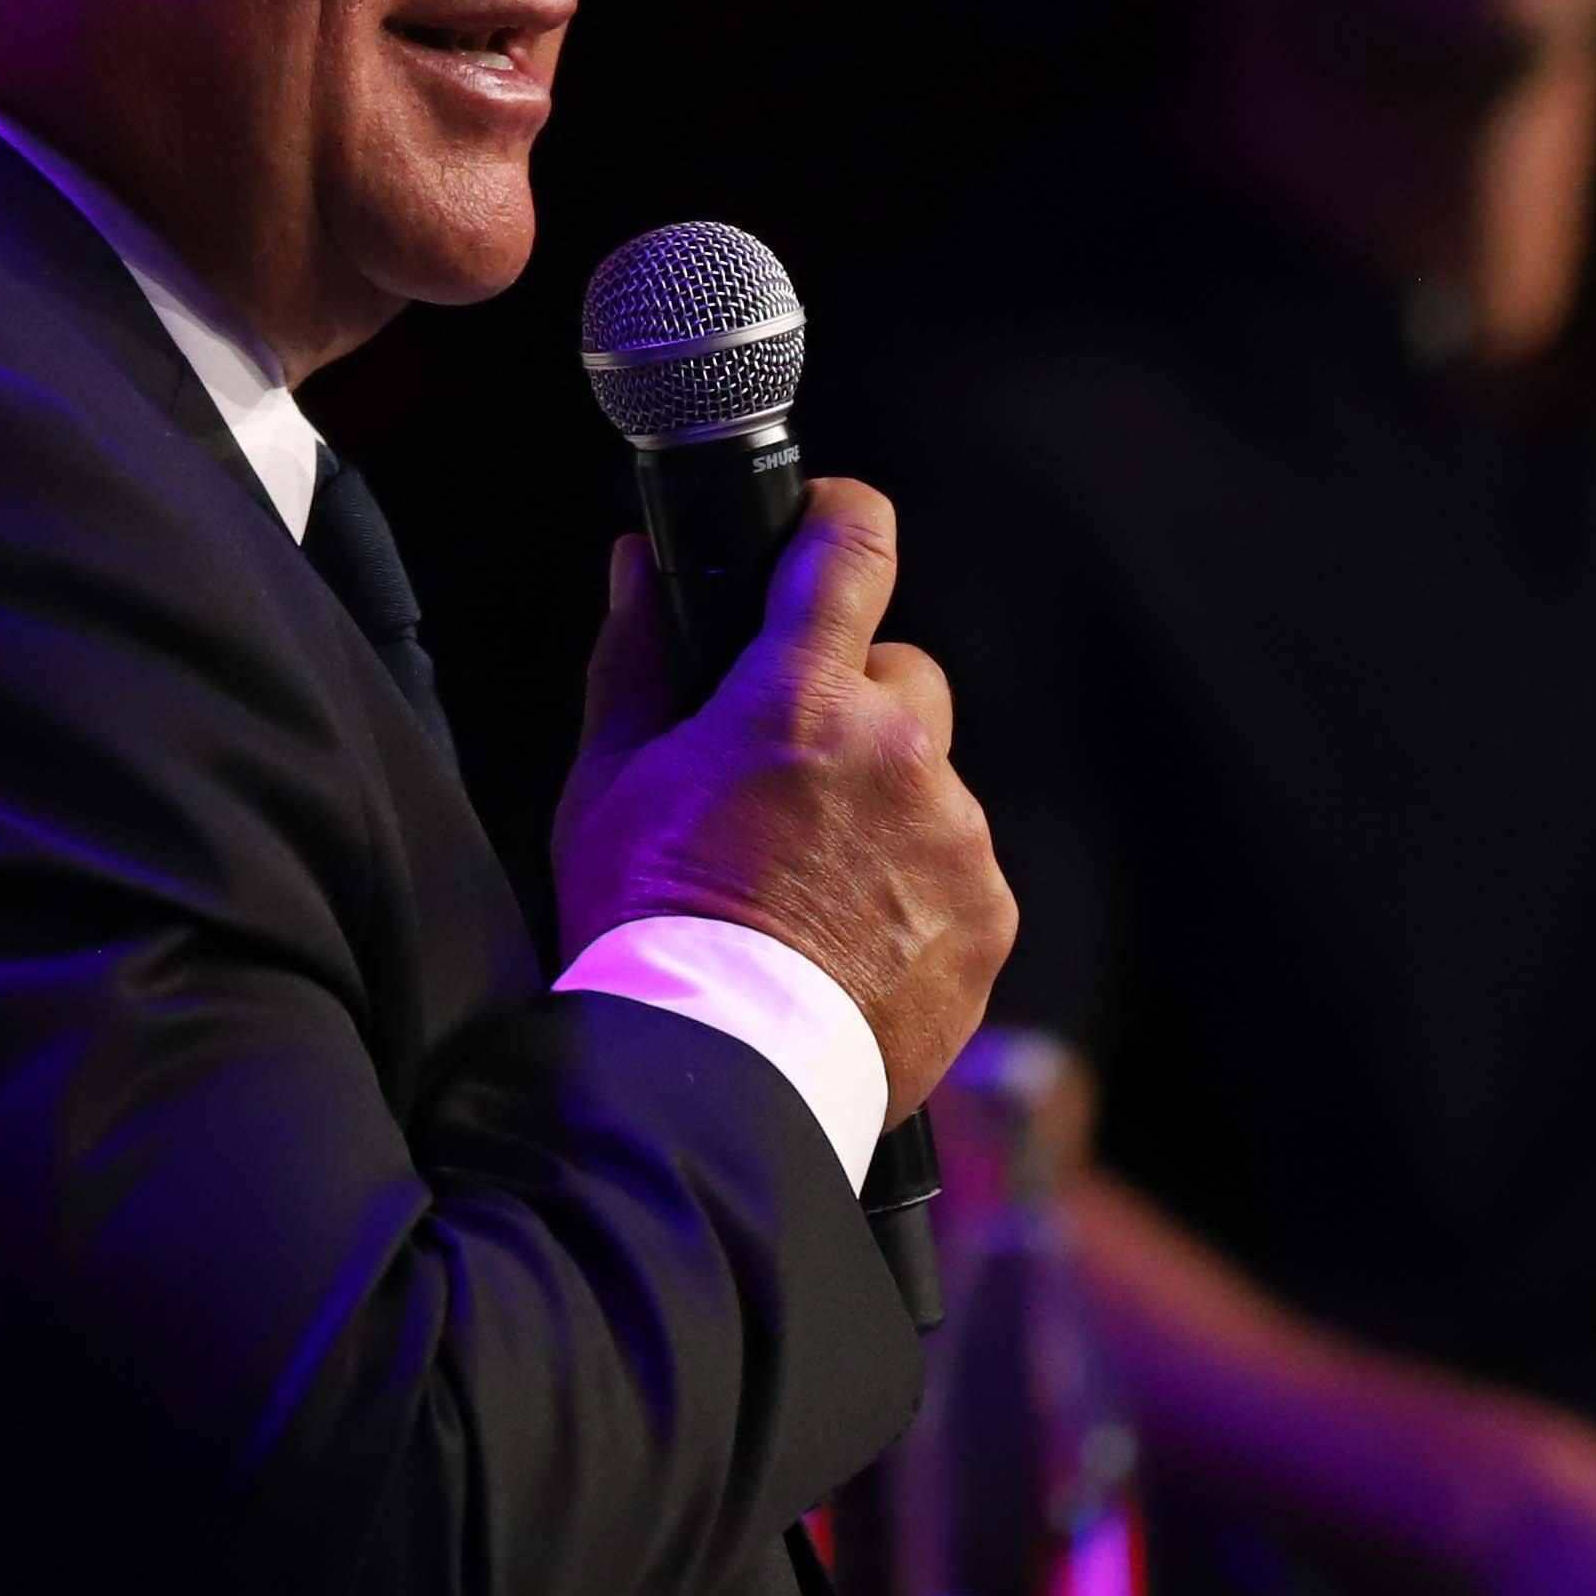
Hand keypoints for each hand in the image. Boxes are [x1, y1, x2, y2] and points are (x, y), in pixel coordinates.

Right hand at [552, 480, 1015, 1110]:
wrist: (716, 1074)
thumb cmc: (644, 925)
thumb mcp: (607, 784)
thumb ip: (635, 661)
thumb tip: (634, 566)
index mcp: (799, 703)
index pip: (852, 549)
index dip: (839, 521)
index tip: (824, 528)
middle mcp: (896, 754)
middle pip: (900, 677)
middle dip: (852, 709)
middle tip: (787, 782)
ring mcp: (954, 837)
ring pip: (930, 781)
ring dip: (883, 809)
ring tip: (810, 887)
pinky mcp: (989, 914)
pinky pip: (959, 869)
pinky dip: (914, 888)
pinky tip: (849, 938)